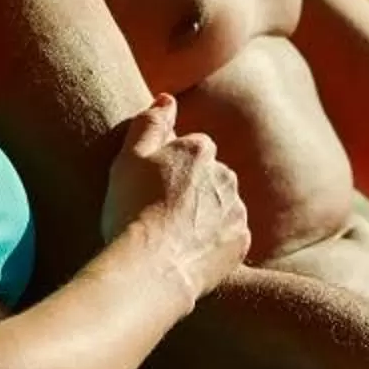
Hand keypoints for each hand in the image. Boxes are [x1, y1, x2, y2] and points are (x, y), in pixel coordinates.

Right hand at [102, 94, 250, 303]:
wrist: (150, 269)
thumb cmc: (131, 210)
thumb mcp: (127, 158)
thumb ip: (150, 124)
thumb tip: (167, 98)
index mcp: (199, 150)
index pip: (189, 149)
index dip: (168, 168)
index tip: (149, 188)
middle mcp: (226, 176)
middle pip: (209, 176)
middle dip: (191, 189)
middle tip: (157, 213)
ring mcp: (237, 211)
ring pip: (220, 206)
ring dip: (203, 216)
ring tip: (171, 237)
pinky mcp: (241, 244)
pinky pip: (228, 237)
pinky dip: (213, 242)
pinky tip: (187, 253)